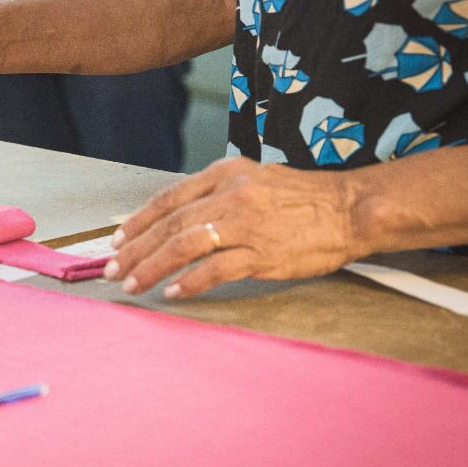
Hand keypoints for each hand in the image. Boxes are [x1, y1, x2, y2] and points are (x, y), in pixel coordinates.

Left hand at [104, 157, 366, 298]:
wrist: (352, 208)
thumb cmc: (304, 198)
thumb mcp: (254, 179)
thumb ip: (216, 193)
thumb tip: (178, 218)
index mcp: (225, 174)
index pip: (168, 199)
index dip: (138, 221)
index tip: (118, 240)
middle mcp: (230, 196)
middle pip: (169, 225)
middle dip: (136, 249)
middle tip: (115, 268)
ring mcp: (246, 225)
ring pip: (184, 247)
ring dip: (153, 267)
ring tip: (135, 283)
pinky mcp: (263, 253)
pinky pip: (215, 270)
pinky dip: (190, 283)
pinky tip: (174, 292)